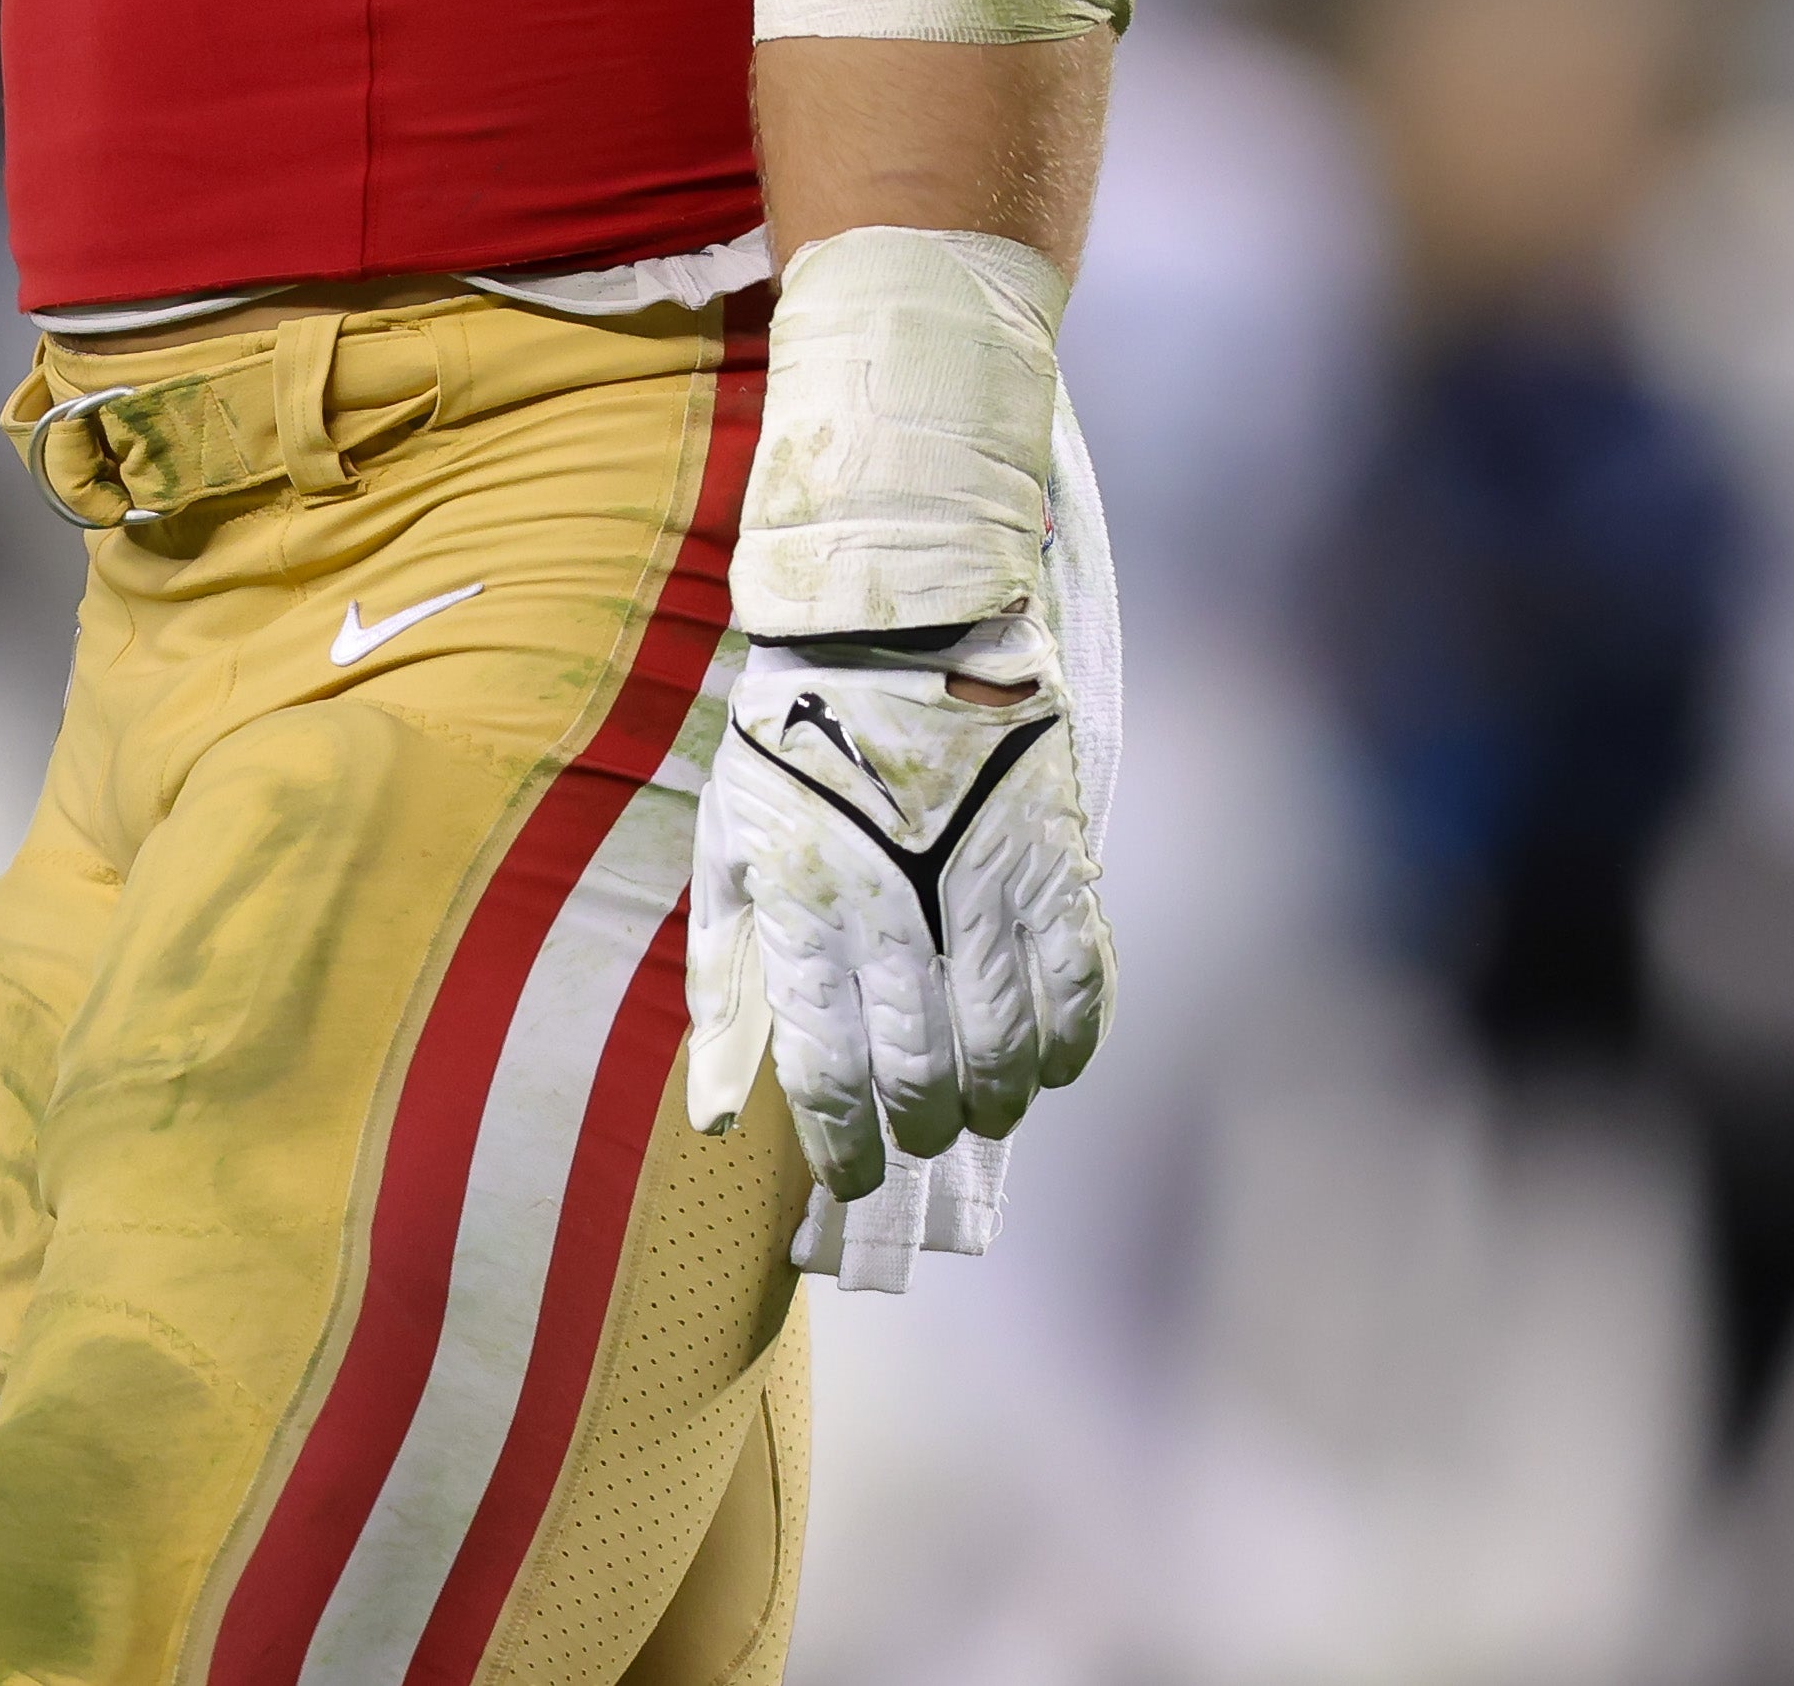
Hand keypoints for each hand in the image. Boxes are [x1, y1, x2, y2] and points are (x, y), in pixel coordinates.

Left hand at [684, 613, 1110, 1221]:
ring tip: (983, 1107)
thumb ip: (723, 986)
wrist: (891, 616)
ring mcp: (983, 888)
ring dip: (996, 1099)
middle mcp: (897, 917)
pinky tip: (1055, 1060)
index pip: (831, 1077)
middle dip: (920, 1129)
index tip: (855, 1177)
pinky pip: (1080, 979)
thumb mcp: (728, 851)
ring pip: (1005, 1046)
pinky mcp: (1051, 855)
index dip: (846, 1147)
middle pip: (922, 1076)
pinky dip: (1073, 1038)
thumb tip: (712, 1113)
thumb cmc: (791, 741)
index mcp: (807, 918)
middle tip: (919, 1137)